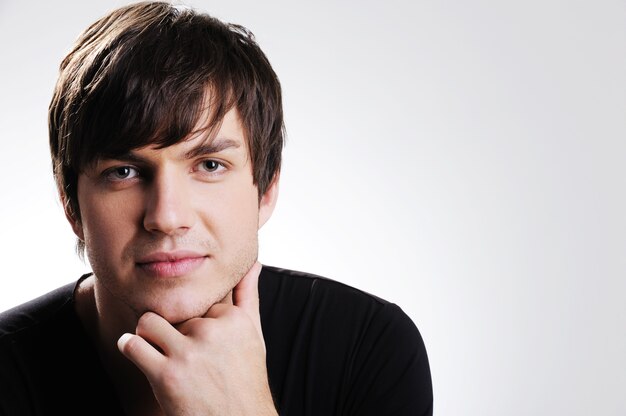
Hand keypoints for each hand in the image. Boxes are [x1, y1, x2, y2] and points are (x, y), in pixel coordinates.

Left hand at [117, 262, 276, 414]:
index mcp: (233, 319)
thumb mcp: (254, 335)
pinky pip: (134, 346)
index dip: (195, 322)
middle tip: (188, 358)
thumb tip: (254, 263)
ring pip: (148, 323)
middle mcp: (212, 331)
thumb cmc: (246, 379)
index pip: (197, 303)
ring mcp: (189, 353)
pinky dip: (130, 348)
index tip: (204, 343)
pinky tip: (137, 353)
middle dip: (175, 332)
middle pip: (173, 313)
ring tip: (159, 351)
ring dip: (148, 336)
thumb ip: (248, 295)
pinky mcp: (167, 375)